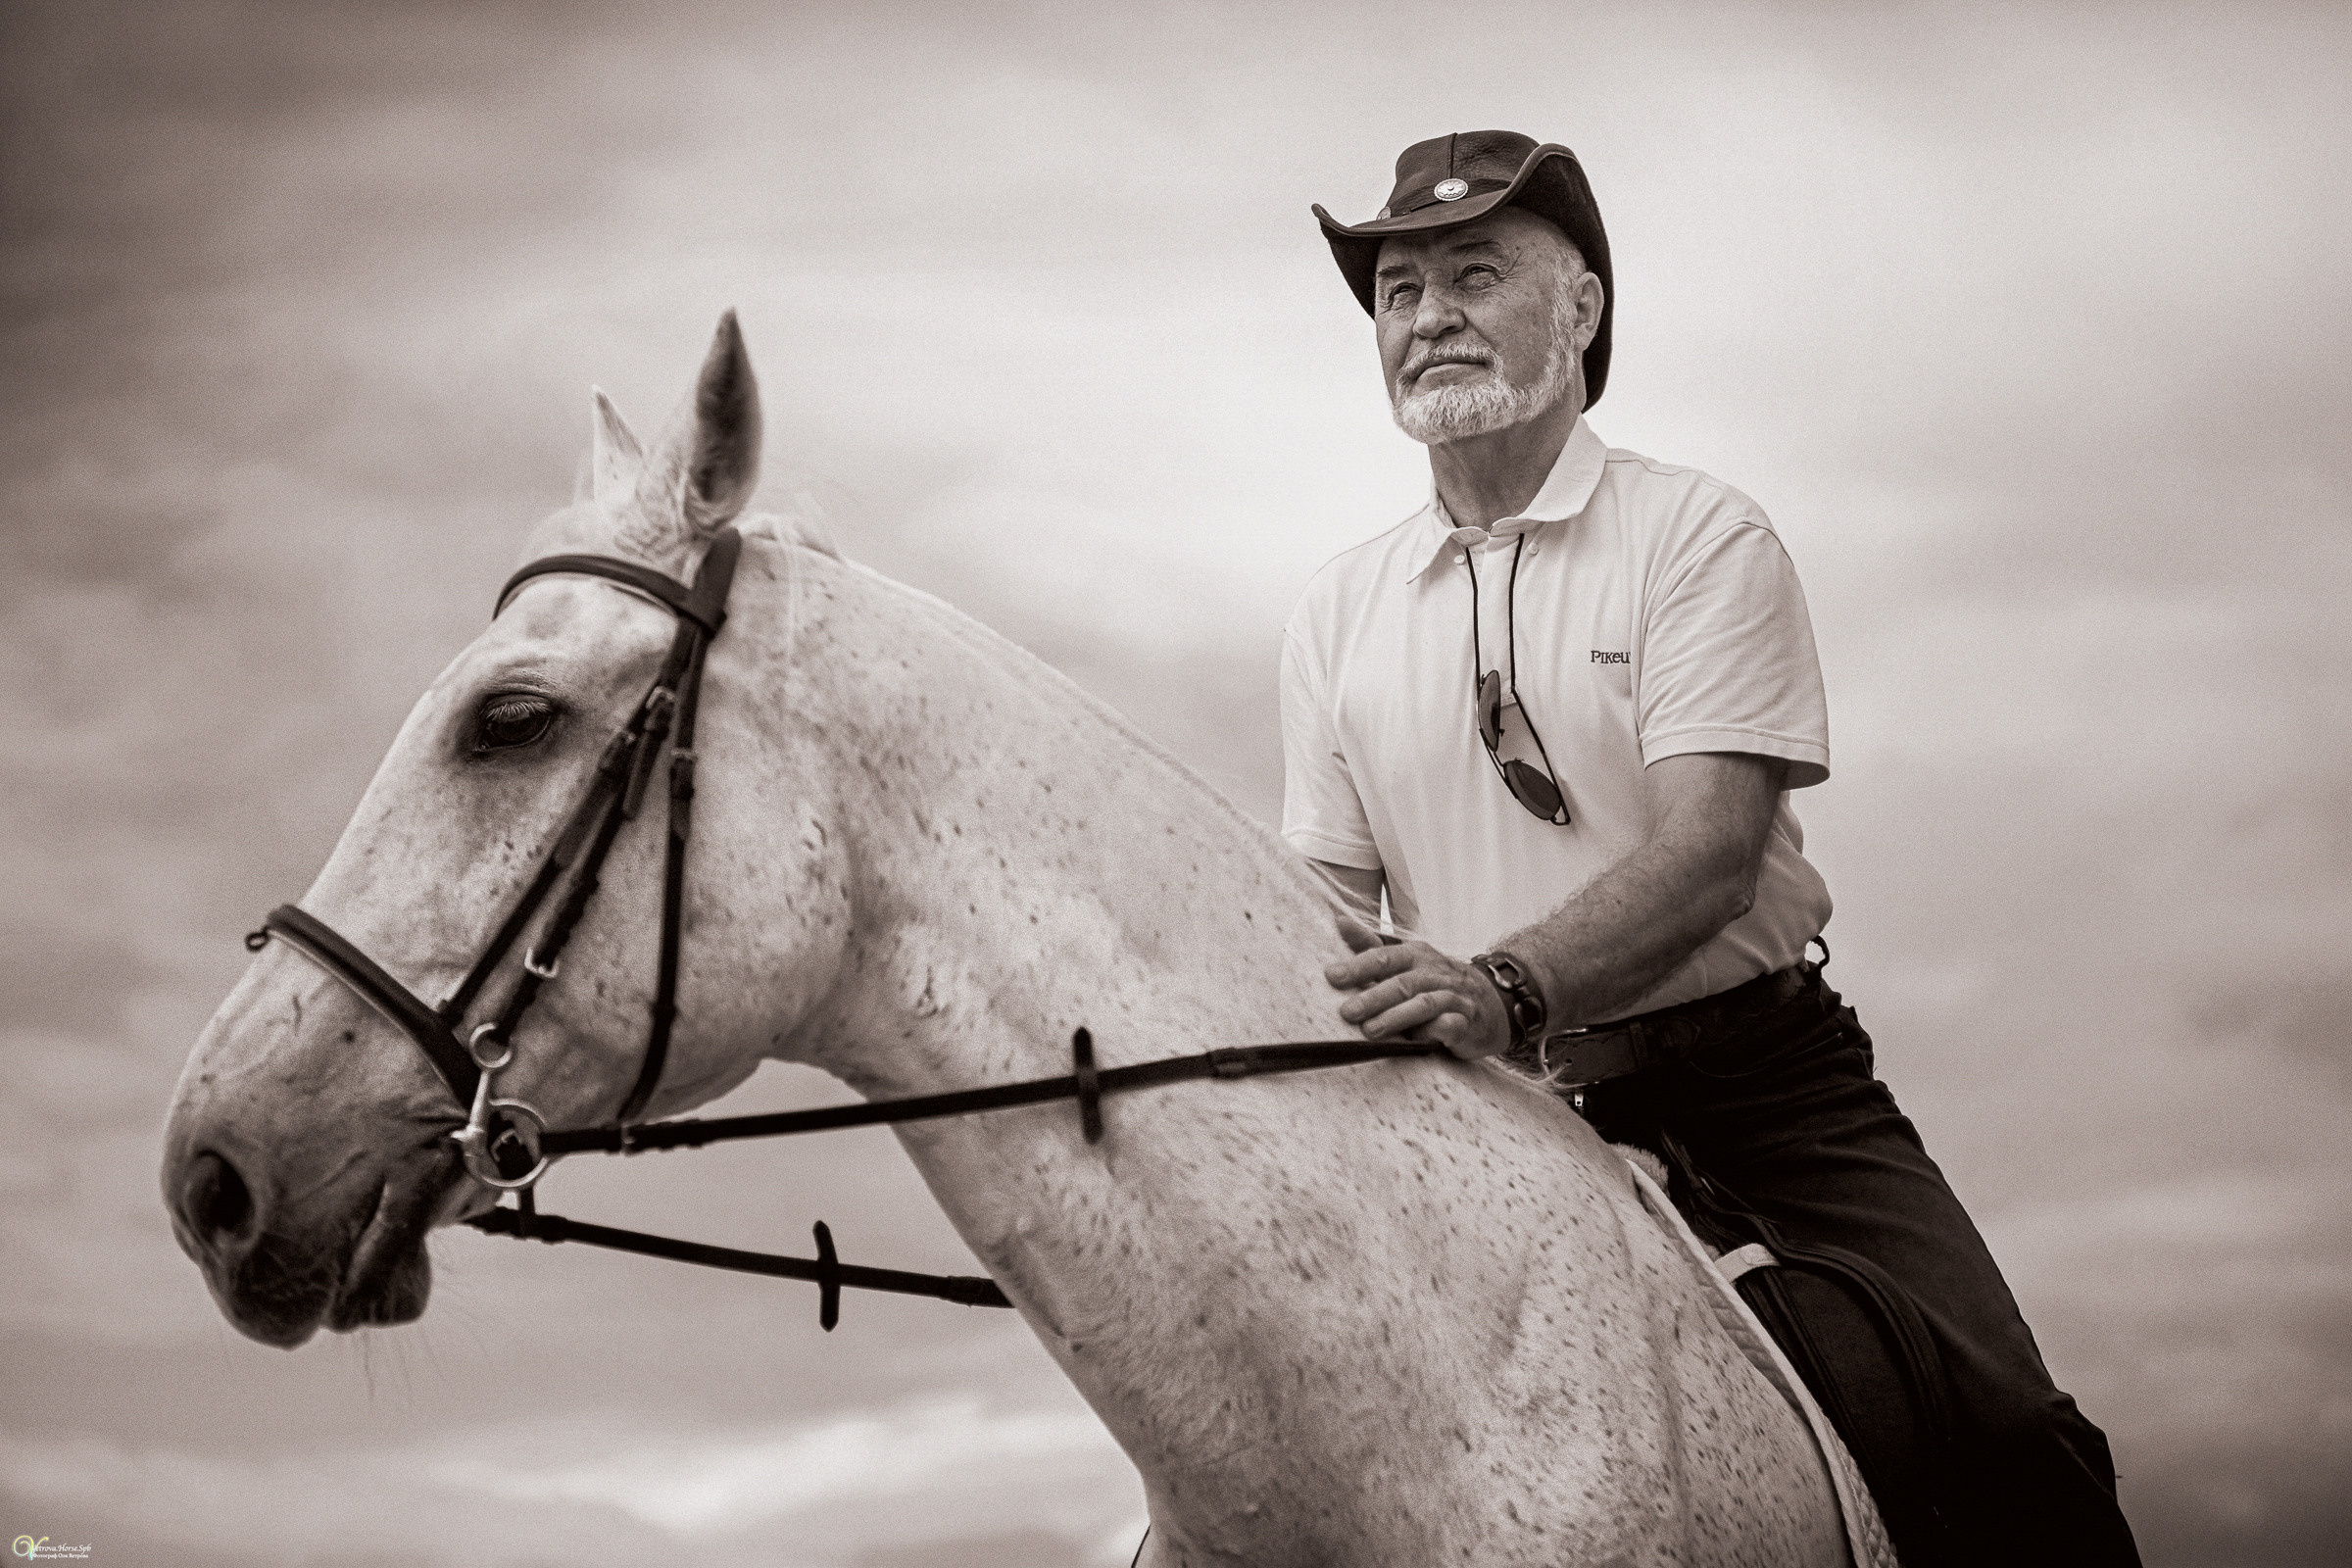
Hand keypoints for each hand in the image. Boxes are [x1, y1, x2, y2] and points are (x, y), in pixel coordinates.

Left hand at [1323, 915, 1510, 1059]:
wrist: (1490, 1001)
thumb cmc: (1435, 981)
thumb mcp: (1405, 961)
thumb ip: (1371, 947)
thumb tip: (1339, 922)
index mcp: (1416, 956)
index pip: (1385, 957)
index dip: (1359, 966)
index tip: (1332, 976)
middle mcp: (1435, 973)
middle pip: (1403, 983)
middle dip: (1373, 997)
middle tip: (1347, 1011)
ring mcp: (1453, 997)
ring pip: (1425, 1004)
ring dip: (1396, 1017)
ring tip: (1370, 1031)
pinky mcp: (1466, 1022)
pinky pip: (1451, 1025)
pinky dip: (1436, 1030)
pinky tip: (1420, 1040)